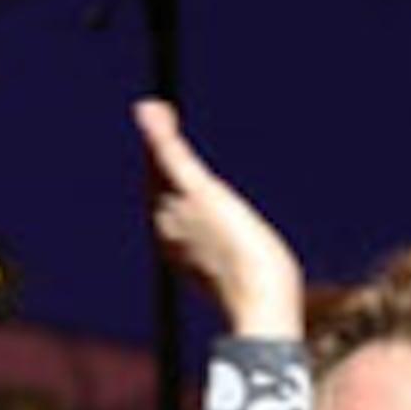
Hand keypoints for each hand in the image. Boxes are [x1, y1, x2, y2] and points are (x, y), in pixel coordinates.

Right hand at [132, 98, 304, 339]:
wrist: (256, 302)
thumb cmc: (257, 298)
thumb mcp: (243, 277)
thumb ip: (237, 264)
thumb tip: (259, 272)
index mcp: (177, 248)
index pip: (163, 206)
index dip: (161, 180)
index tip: (163, 160)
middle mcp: (169, 226)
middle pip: (156, 182)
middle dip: (154, 152)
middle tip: (154, 115)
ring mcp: (181, 209)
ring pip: (160, 166)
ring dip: (155, 135)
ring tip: (151, 107)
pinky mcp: (198, 192)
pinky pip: (170, 156)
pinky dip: (159, 133)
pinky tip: (152, 109)